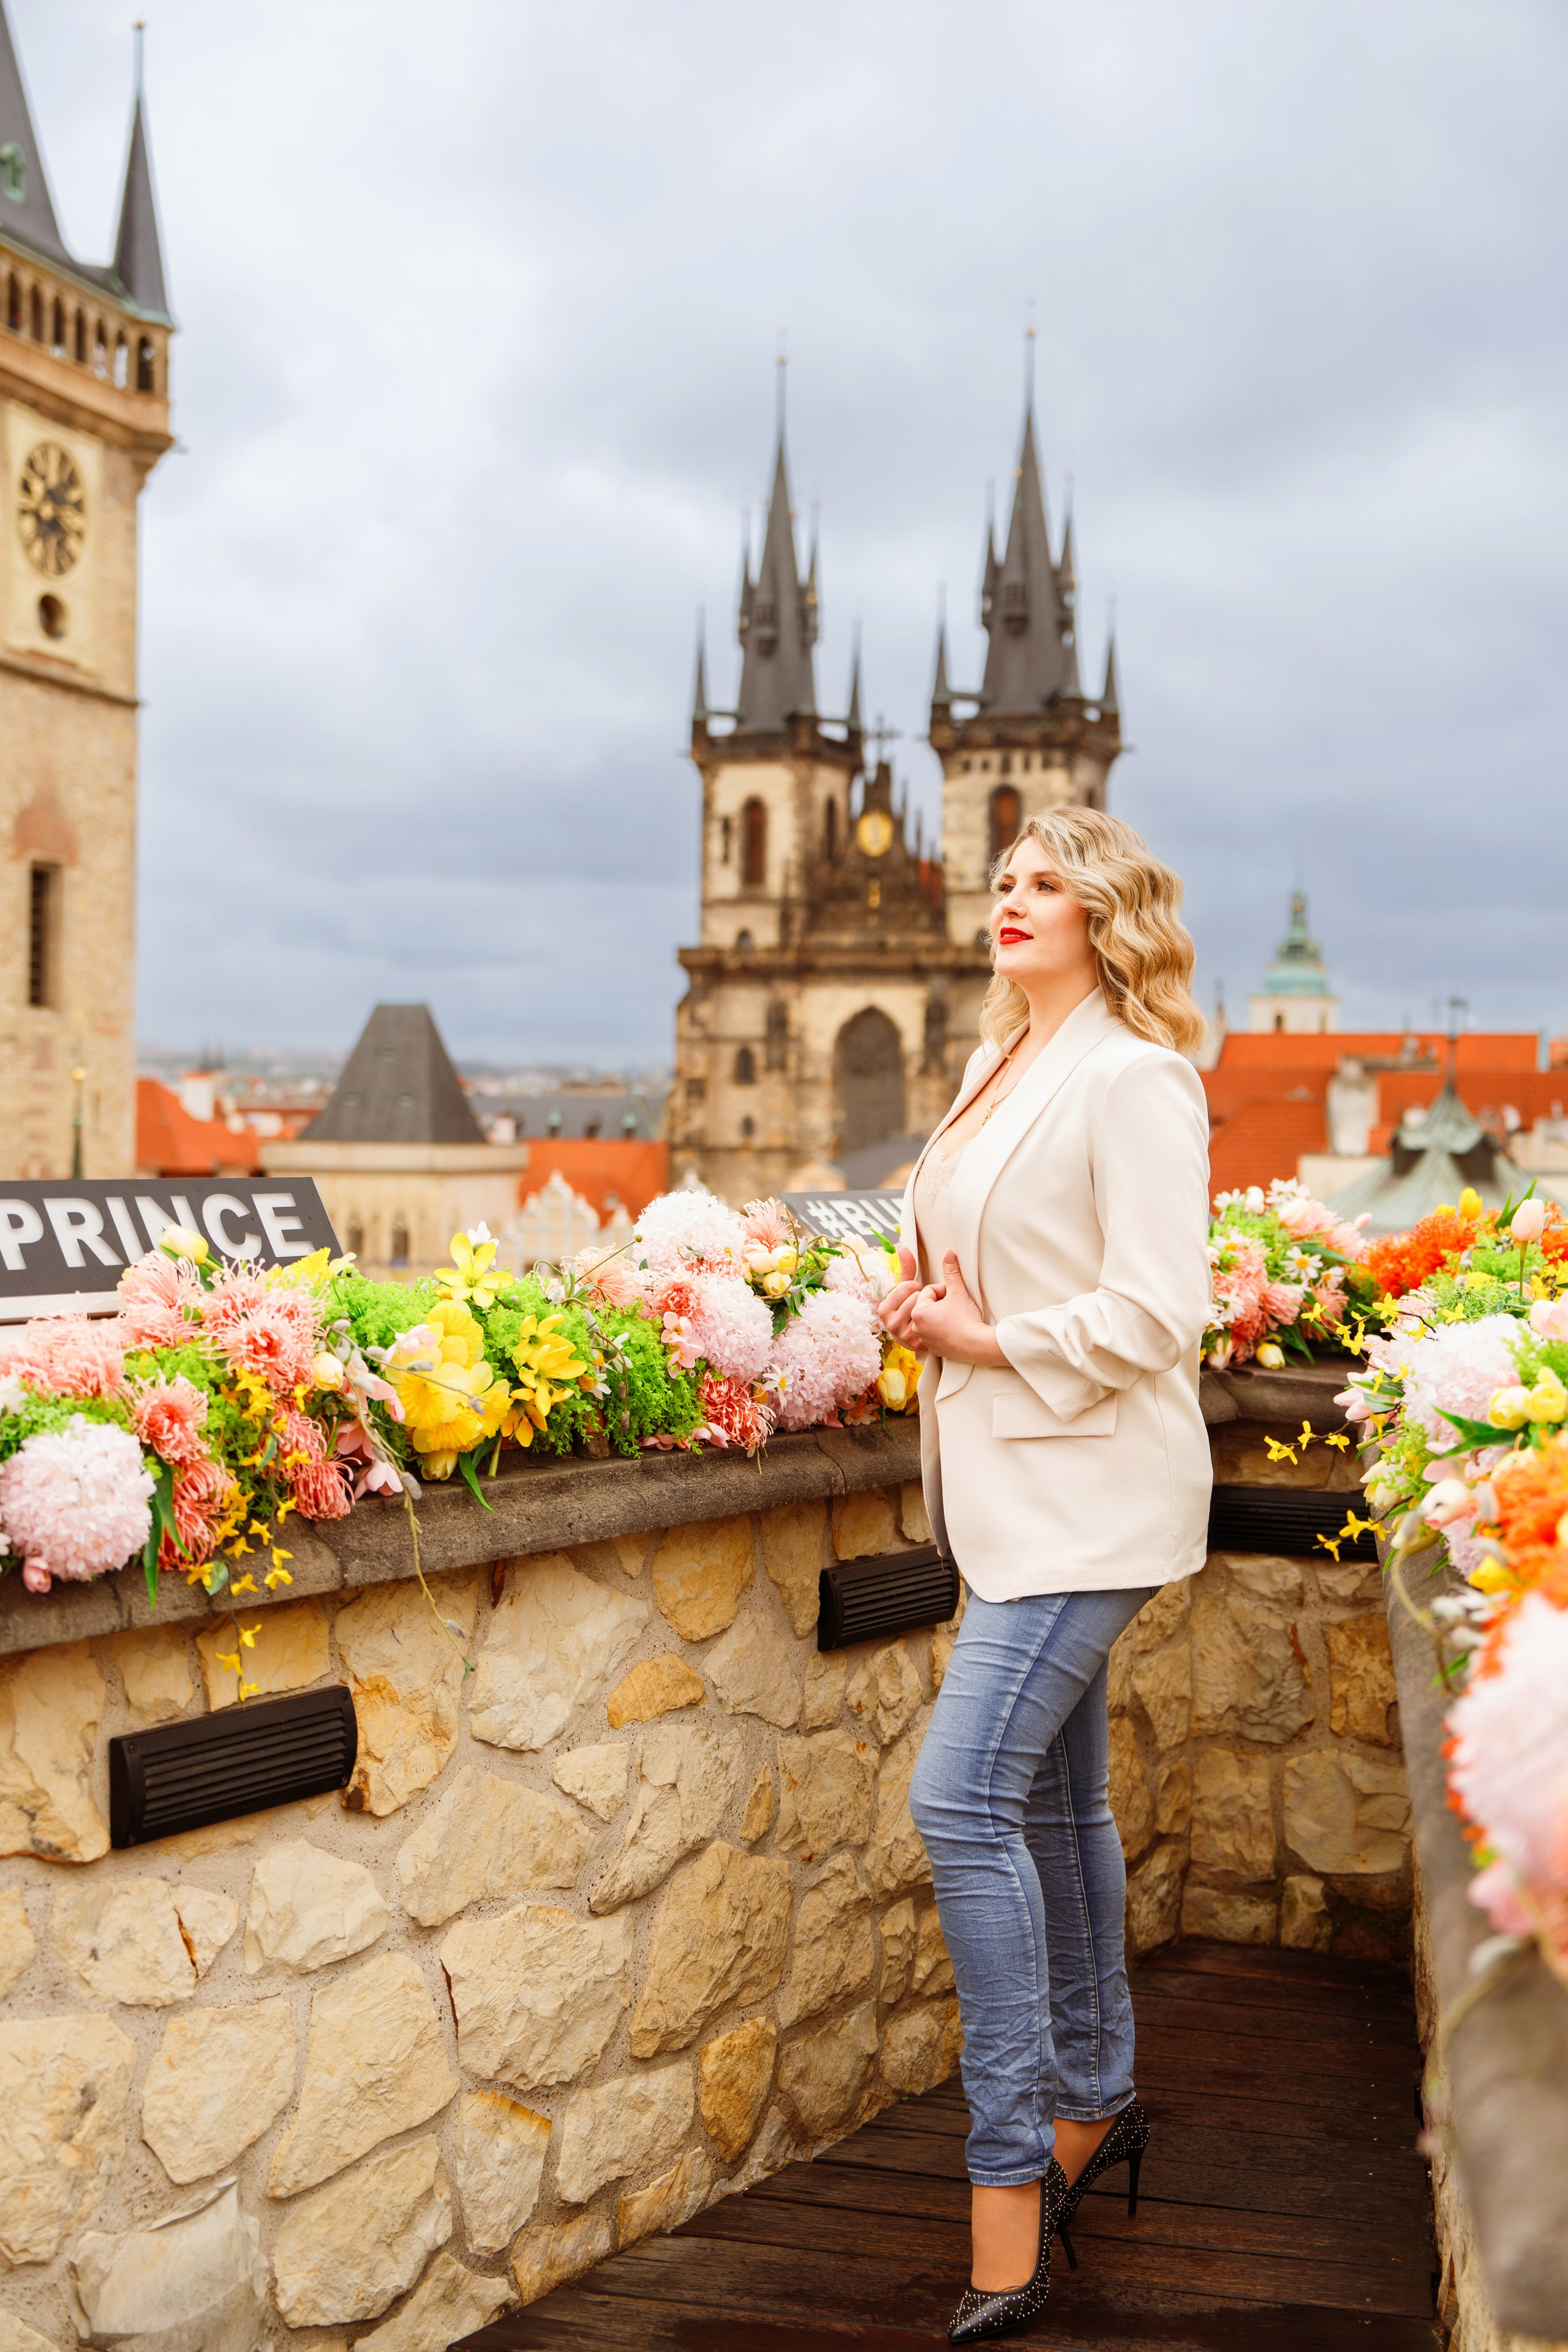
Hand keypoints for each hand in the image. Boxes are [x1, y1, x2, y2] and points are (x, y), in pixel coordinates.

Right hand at [878, 1248, 924, 1344]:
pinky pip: (931, 1322)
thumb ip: (906, 1268)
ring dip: (931, 1308)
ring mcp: (902, 1336)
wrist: (928, 1335)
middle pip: (916, 1298)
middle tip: (922, 1304)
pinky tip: (932, 1323)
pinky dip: (935, 1320)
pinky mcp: (916, 1344)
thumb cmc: (915, 1309)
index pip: (907, 1286)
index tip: (914, 1292)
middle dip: (923, 1297)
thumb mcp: (908, 1288)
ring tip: (928, 1313)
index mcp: (884, 1309)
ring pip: (924, 1309)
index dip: (915, 1287)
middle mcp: (890, 1324)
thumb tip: (902, 1246)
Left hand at [907, 1252, 1007, 1368]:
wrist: (977, 1344)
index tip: (954, 1298)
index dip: (944, 1291)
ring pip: (930, 1318)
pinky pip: (934, 1333)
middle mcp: (917, 1326)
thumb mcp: (958, 1291)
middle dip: (940, 1303)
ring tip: (955, 1318)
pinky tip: (954, 1329)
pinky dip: (942, 1330)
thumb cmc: (966, 1319)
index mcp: (918, 1311)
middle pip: (927, 1304)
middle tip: (955, 1308)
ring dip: (941, 1315)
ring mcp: (924, 1339)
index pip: (929, 1291)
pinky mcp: (932, 1348)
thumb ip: (951, 1271)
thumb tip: (948, 1253)